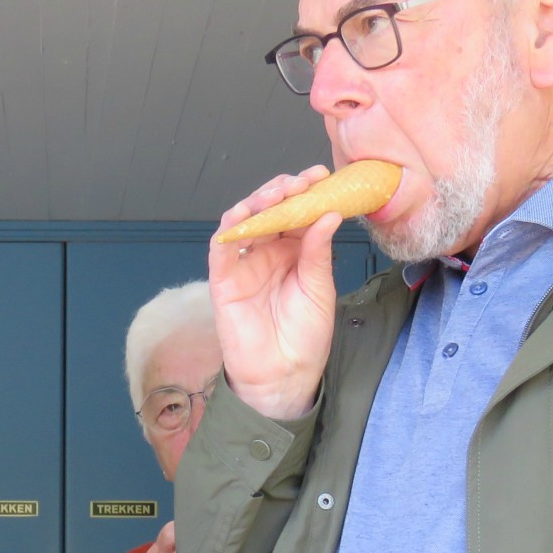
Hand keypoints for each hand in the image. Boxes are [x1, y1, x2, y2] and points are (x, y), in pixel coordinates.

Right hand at [209, 167, 342, 420]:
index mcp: (296, 251)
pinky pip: (222, 246)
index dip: (308, 192)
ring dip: (259, 201)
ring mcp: (245, 262)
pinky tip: (246, 214)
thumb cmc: (305, 337)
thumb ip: (318, 252)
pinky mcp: (224, 279)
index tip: (323, 176)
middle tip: (303, 182)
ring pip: (246, 220)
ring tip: (279, 193)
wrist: (284, 375)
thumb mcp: (320, 289)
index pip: (299, 211)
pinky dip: (231, 226)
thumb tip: (329, 213)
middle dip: (285, 190)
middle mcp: (269, 251)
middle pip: (271, 209)